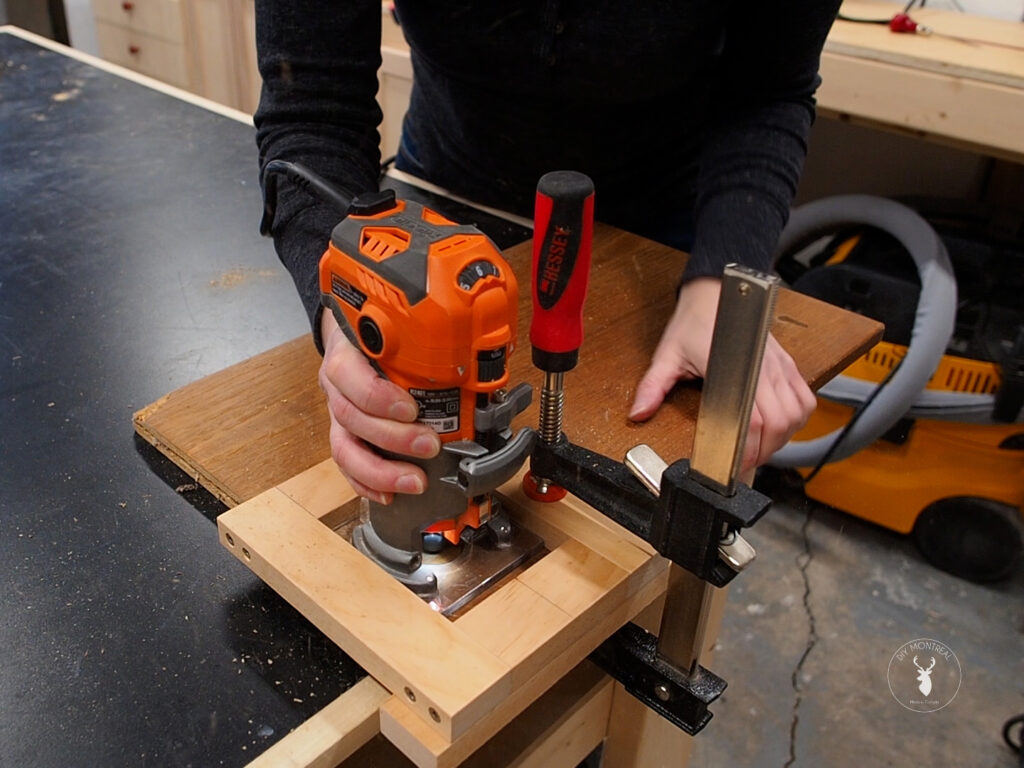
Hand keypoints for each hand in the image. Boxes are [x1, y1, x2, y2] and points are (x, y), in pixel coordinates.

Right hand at [319, 310, 440, 503]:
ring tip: (415, 481)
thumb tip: (471, 358)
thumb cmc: (376, 334)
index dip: (377, 397)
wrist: (351, 335)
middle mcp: (337, 387)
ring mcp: (337, 415)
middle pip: (352, 417)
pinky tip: (389, 495)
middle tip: (429, 445)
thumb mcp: (391, 327)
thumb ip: (419, 341)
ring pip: (346, 448)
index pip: (348, 375)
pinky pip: (347, 465)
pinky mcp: (344, 436)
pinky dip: (367, 484)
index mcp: (346, 355)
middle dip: (393, 438)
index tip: (410, 408)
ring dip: (381, 471)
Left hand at [629, 277, 815, 472]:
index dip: (747, 448)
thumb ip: (652, 386)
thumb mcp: (667, 355)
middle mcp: (762, 365)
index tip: (734, 464)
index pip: (753, 418)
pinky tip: (779, 427)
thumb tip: (638, 413)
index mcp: (733, 365)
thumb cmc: (693, 321)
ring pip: (797, 413)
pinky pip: (804, 398)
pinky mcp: (786, 363)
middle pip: (780, 422)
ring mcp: (778, 364)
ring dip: (782, 437)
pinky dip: (797, 419)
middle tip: (745, 463)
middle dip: (765, 450)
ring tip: (761, 448)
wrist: (714, 292)